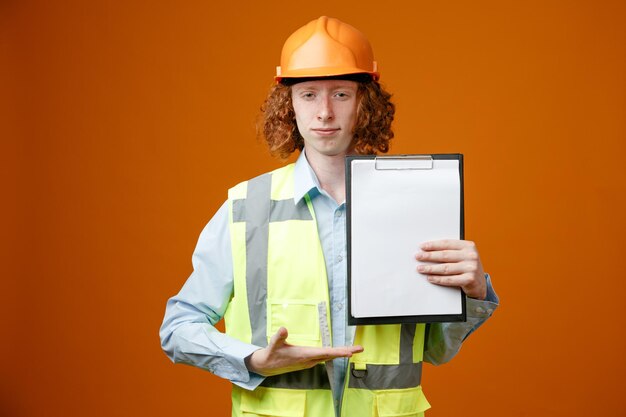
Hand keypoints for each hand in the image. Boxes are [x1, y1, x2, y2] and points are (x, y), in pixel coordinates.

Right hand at [246, 327, 363, 376]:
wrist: (266, 366)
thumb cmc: (271, 354)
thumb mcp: (273, 344)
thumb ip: (279, 337)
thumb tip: (284, 329)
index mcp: (304, 355)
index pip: (325, 353)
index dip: (338, 352)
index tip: (350, 352)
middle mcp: (309, 360)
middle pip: (331, 356)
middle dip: (345, 352)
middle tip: (360, 348)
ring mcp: (308, 362)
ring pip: (328, 357)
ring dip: (340, 353)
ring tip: (353, 350)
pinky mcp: (307, 361)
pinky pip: (323, 358)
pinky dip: (332, 354)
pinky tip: (337, 352)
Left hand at [415, 239, 486, 299]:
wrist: (480, 285)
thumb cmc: (467, 268)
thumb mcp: (463, 256)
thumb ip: (451, 251)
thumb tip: (428, 250)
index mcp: (468, 246)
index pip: (447, 244)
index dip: (433, 245)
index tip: (422, 247)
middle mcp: (471, 255)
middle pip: (444, 255)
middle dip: (429, 256)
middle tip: (418, 256)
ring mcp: (471, 268)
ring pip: (445, 268)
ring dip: (430, 268)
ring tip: (420, 268)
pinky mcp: (470, 279)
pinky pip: (449, 279)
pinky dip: (438, 279)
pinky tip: (430, 278)